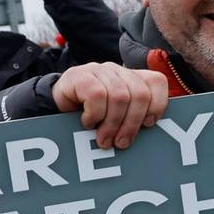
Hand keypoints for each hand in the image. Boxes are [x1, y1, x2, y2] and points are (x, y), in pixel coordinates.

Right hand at [52, 62, 168, 149]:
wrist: (55, 106)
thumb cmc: (90, 116)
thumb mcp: (116, 118)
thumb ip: (133, 120)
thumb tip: (150, 135)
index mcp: (131, 78)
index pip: (156, 82)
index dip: (157, 105)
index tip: (148, 125)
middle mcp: (117, 71)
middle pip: (140, 94)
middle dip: (132, 124)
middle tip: (122, 143)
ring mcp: (98, 70)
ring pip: (119, 96)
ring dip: (112, 124)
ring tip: (104, 140)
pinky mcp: (80, 76)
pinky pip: (96, 95)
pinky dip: (94, 115)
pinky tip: (88, 123)